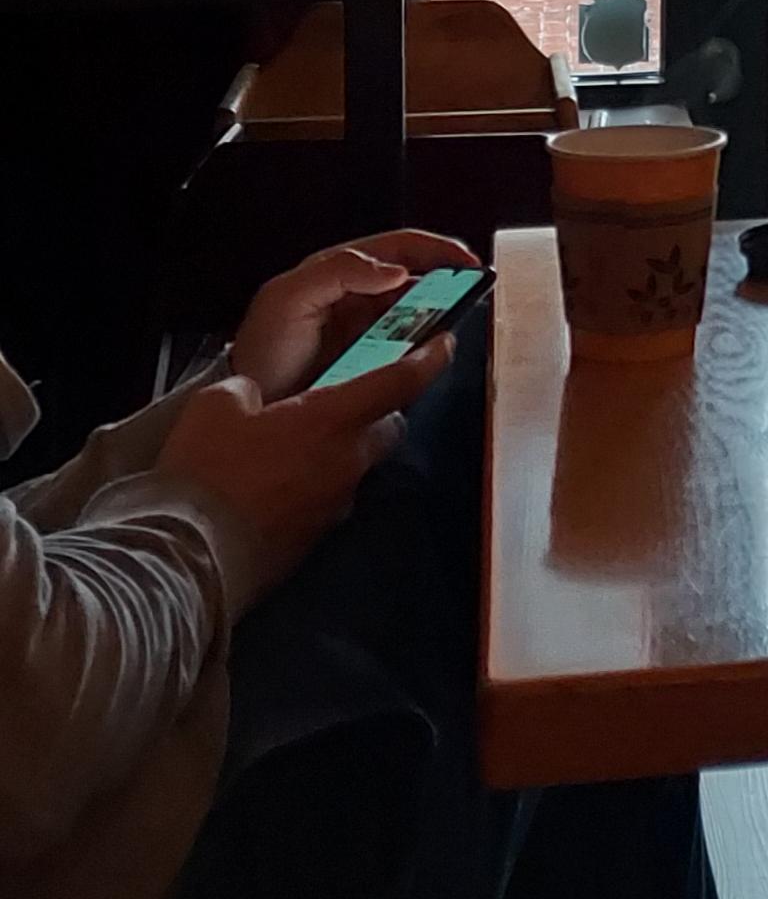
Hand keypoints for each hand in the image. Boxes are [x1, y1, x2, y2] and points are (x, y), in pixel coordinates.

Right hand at [162, 348, 450, 608]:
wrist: (190, 554)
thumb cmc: (208, 472)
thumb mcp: (218, 405)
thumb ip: (248, 391)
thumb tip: (255, 399)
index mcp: (333, 421)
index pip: (400, 383)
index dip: (428, 360)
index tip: (445, 344)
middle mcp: (347, 463)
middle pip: (386, 428)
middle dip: (377, 413)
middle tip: (344, 402)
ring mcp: (334, 505)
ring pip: (357, 466)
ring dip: (339, 452)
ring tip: (294, 447)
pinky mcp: (315, 539)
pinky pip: (327, 500)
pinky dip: (313, 486)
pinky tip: (275, 486)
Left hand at [232, 231, 478, 400]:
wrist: (251, 404)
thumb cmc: (264, 348)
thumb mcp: (289, 298)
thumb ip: (338, 273)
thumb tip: (396, 270)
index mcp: (340, 270)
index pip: (399, 247)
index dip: (436, 250)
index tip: (466, 264)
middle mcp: (360, 295)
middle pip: (417, 278)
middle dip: (447, 282)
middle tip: (471, 295)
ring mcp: (370, 329)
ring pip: (419, 312)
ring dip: (440, 315)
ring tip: (453, 324)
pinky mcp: (376, 361)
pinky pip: (412, 346)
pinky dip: (428, 345)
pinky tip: (433, 352)